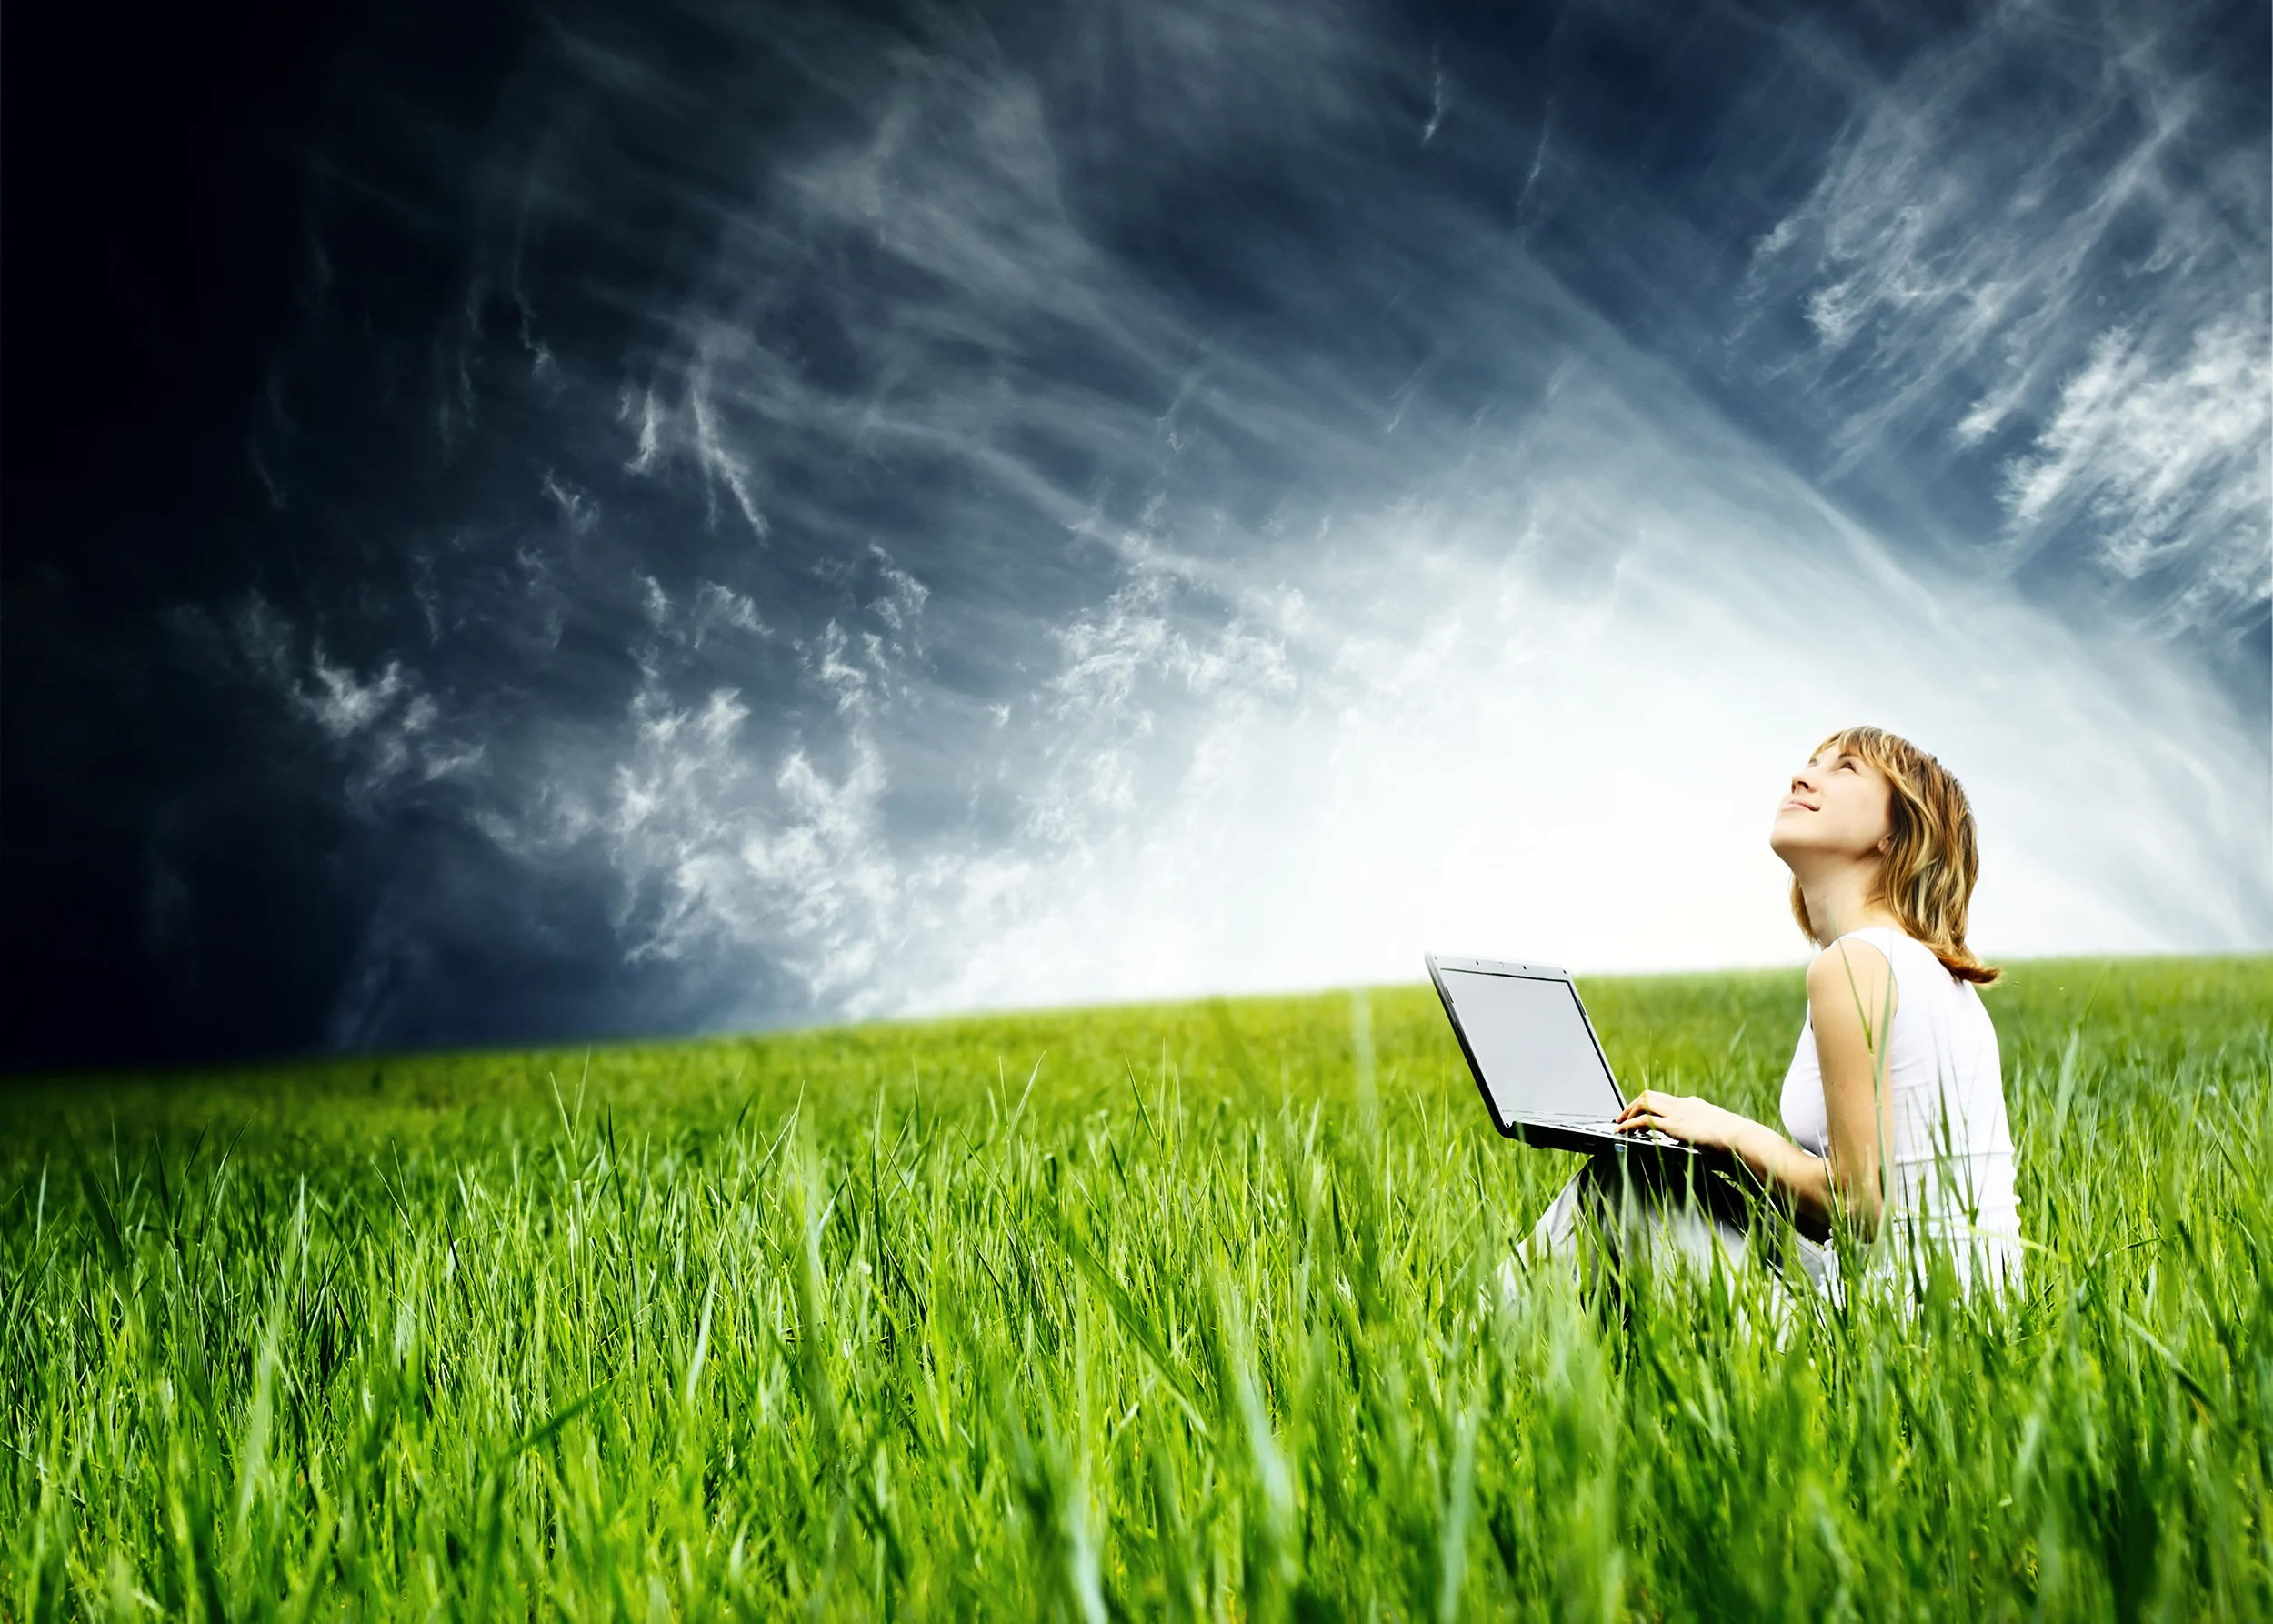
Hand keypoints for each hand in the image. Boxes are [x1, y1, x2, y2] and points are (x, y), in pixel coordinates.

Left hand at [1614, 1090, 1750, 1152]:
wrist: (1739, 1136)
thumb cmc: (1733, 1139)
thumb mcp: (1717, 1132)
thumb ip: (1706, 1134)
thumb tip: (1706, 1146)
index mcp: (1692, 1105)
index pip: (1664, 1099)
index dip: (1649, 1105)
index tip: (1641, 1114)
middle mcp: (1682, 1104)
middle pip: (1650, 1096)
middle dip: (1633, 1105)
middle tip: (1623, 1117)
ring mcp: (1677, 1112)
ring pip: (1643, 1102)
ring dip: (1628, 1112)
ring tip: (1619, 1124)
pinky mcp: (1672, 1124)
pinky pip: (1643, 1119)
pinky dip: (1629, 1124)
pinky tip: (1622, 1131)